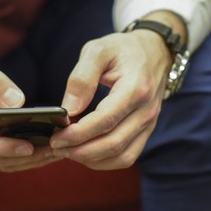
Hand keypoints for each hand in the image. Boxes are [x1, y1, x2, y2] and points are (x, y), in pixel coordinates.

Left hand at [50, 11, 182, 169]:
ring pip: (121, 156)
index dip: (78, 133)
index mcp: (135, 88)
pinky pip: (127, 156)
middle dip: (80, 150)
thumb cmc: (123, 49)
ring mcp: (149, 123)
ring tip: (67, 150)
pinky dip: (104, 160)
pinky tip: (85, 151)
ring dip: (91, 159)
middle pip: (113, 144)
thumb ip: (82, 78)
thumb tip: (69, 109)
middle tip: (56, 146)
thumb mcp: (98, 50)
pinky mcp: (146, 131)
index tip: (56, 136)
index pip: (105, 120)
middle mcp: (146, 111)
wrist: (154, 51)